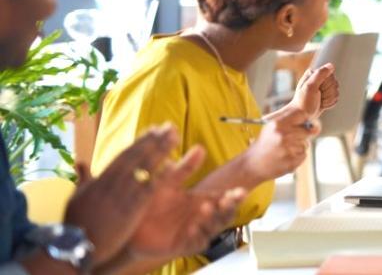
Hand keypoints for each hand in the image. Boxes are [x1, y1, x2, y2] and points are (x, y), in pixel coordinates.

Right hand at [63, 126, 180, 263]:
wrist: (78, 246)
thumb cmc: (76, 222)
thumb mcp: (76, 197)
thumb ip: (83, 178)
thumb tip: (80, 162)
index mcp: (100, 178)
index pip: (124, 155)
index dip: (140, 141)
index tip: (152, 129)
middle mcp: (113, 182)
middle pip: (138, 156)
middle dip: (155, 140)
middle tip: (169, 127)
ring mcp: (123, 195)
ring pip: (145, 167)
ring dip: (162, 150)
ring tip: (174, 136)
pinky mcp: (132, 209)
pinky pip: (149, 188)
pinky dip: (160, 175)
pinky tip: (173, 164)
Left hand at [125, 146, 245, 261]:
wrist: (130, 225)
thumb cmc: (150, 203)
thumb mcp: (168, 182)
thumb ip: (185, 168)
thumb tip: (199, 148)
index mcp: (201, 201)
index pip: (224, 198)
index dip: (234, 196)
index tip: (240, 190)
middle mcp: (201, 217)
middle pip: (225, 214)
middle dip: (230, 207)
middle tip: (229, 199)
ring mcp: (194, 231)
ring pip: (214, 229)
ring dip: (214, 219)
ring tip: (207, 208)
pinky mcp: (182, 245)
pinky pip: (195, 243)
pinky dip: (197, 236)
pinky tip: (192, 228)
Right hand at [242, 107, 318, 181]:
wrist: (251, 165)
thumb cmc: (264, 145)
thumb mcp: (271, 128)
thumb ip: (290, 122)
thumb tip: (315, 124)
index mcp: (278, 124)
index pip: (302, 114)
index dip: (304, 119)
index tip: (300, 124)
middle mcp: (283, 135)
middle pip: (306, 131)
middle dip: (301, 136)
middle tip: (287, 142)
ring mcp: (288, 149)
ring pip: (305, 144)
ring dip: (298, 147)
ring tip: (283, 151)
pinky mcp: (292, 161)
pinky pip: (303, 155)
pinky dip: (297, 157)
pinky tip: (284, 158)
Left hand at [288, 63, 337, 119]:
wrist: (300, 117)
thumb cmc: (303, 103)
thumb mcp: (310, 87)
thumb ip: (320, 74)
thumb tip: (331, 65)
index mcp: (313, 74)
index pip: (331, 76)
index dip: (327, 86)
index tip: (317, 91)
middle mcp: (318, 79)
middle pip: (335, 84)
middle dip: (328, 94)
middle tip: (317, 98)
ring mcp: (322, 87)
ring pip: (336, 91)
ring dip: (328, 99)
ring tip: (318, 102)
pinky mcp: (325, 95)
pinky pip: (335, 98)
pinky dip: (330, 103)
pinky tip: (321, 104)